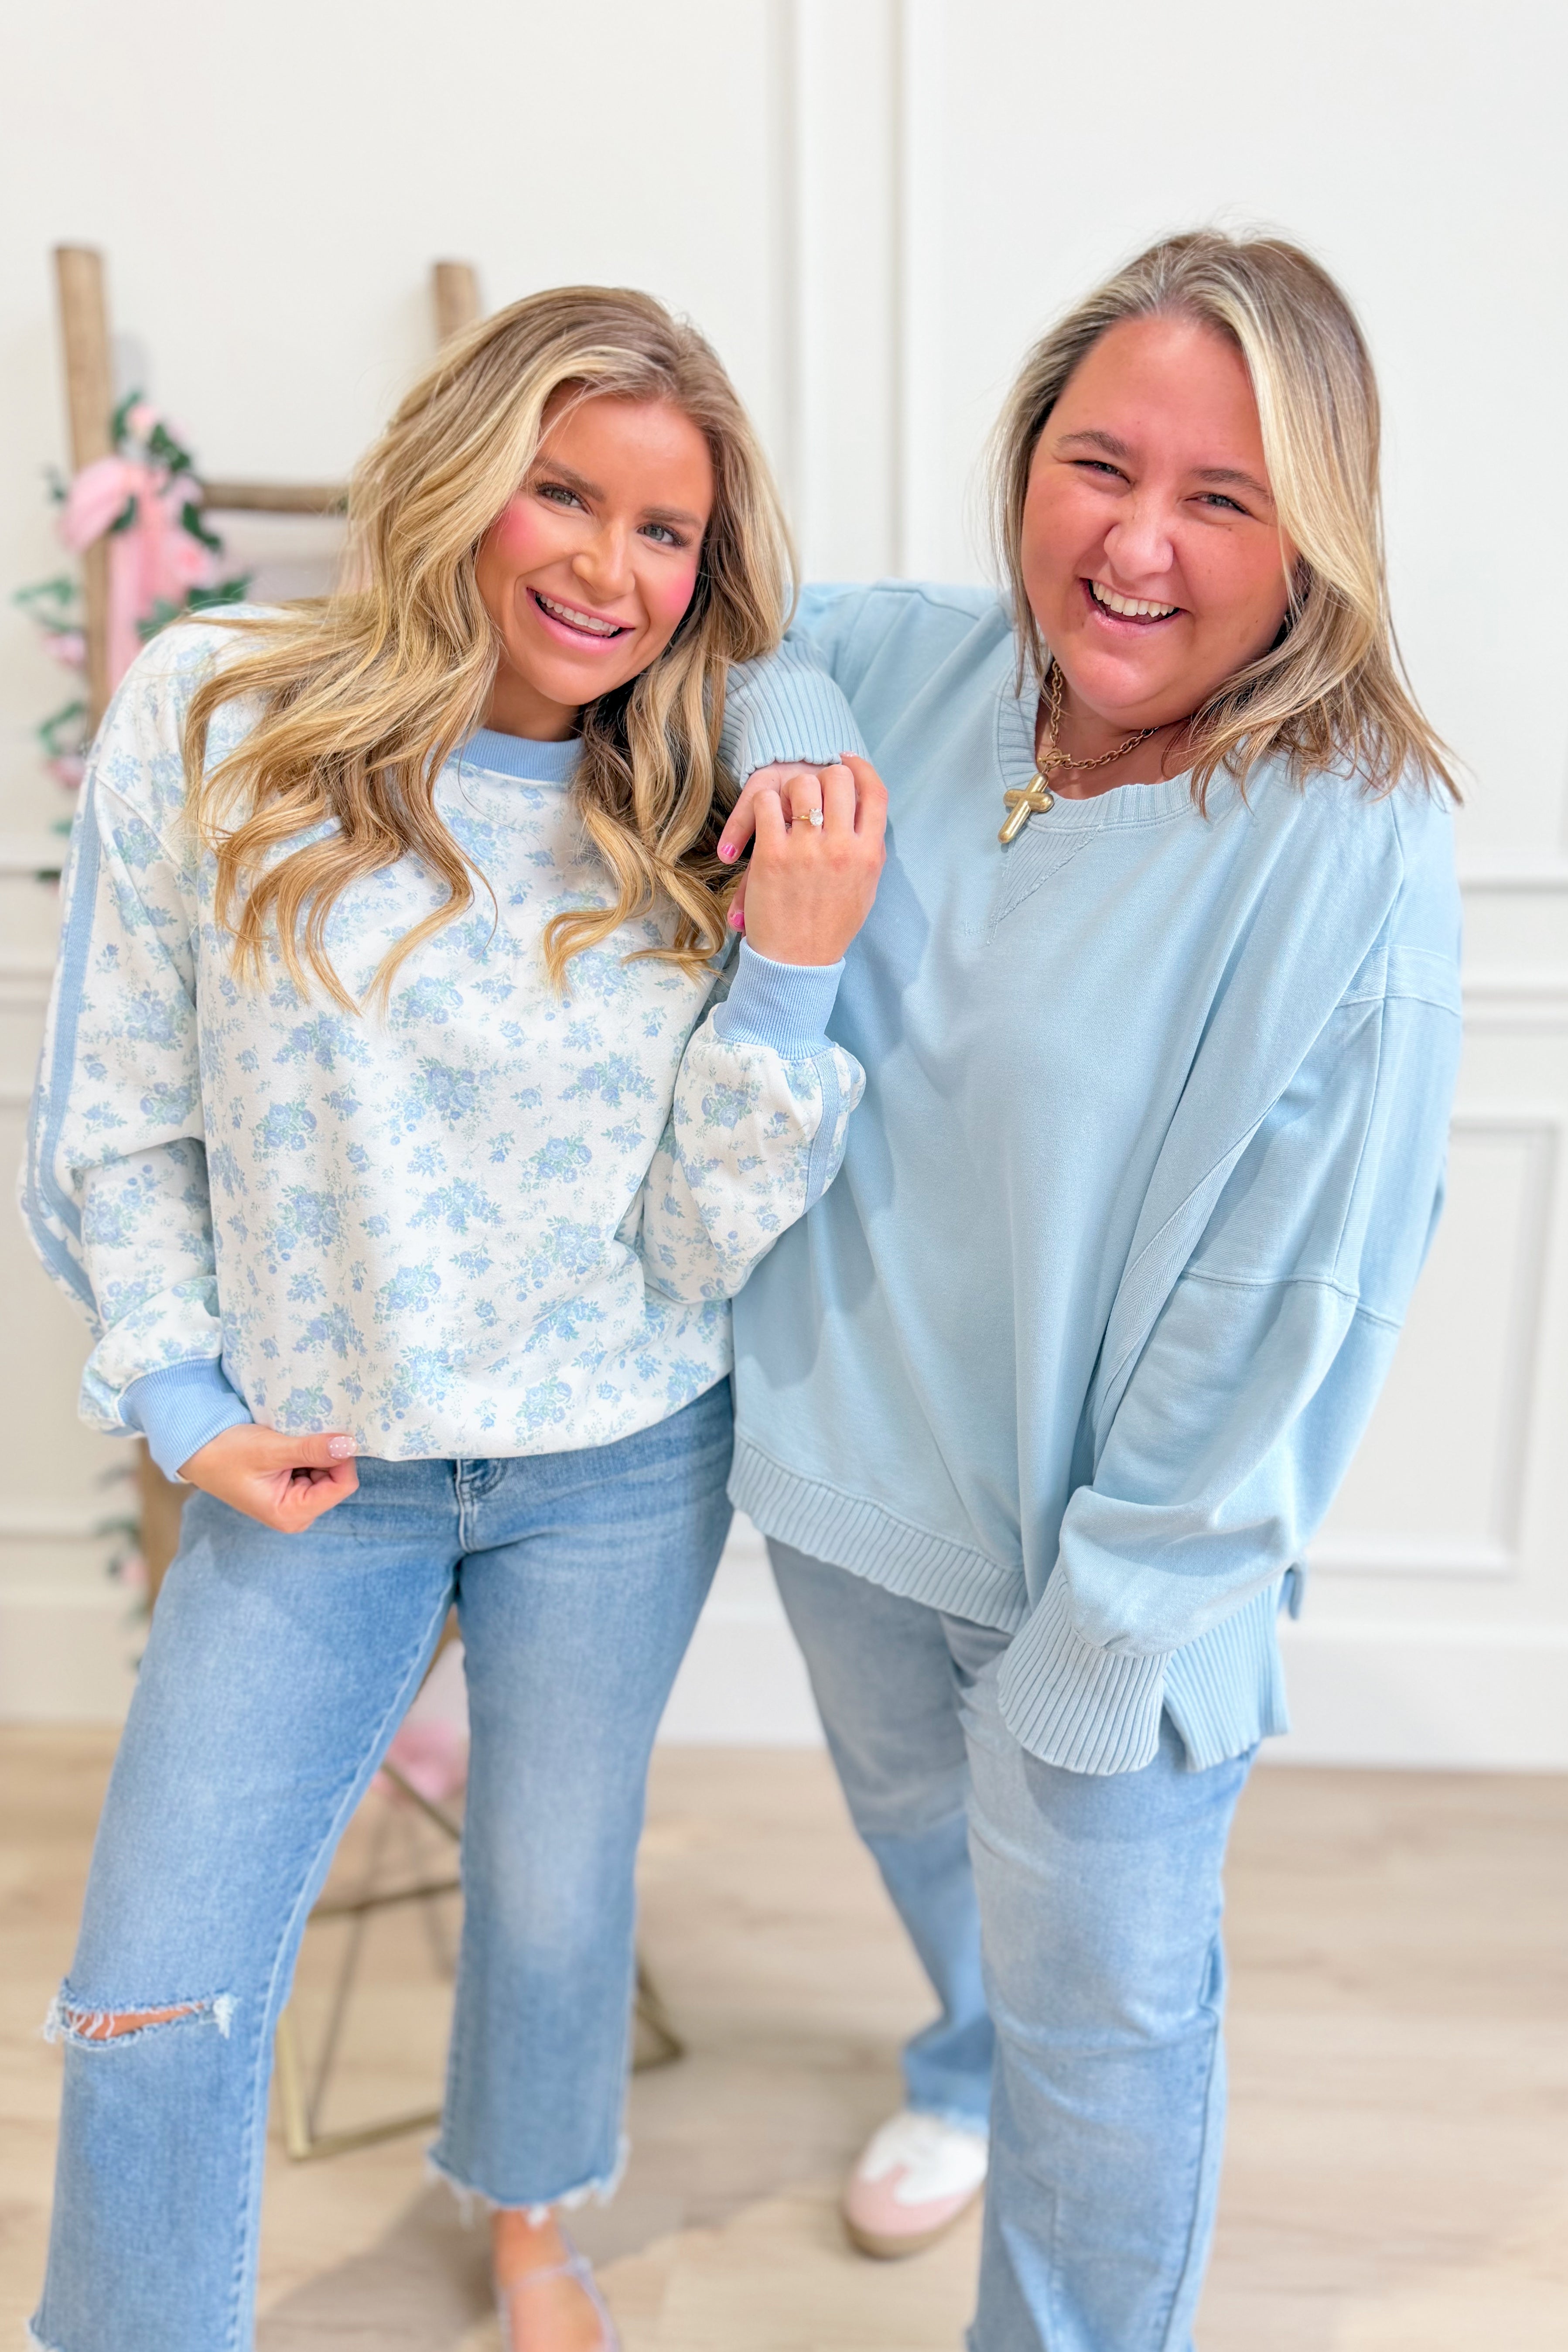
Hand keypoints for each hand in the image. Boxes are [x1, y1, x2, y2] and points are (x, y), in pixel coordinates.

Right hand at [180, 1423, 358, 1531]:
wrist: (200, 1450)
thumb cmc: (228, 1453)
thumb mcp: (271, 1450)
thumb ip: (311, 1449)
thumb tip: (349, 1444)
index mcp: (292, 1514)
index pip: (342, 1487)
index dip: (342, 1458)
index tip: (329, 1434)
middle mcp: (298, 1513)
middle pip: (337, 1479)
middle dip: (328, 1455)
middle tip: (304, 1434)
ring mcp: (296, 1501)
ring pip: (329, 1471)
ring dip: (318, 1451)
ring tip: (293, 1438)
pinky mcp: (292, 1487)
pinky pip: (316, 1467)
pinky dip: (310, 1452)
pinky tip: (291, 1442)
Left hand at [716, 757, 886, 965]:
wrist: (797, 963)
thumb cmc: (830, 926)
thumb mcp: (865, 889)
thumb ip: (868, 851)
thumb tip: (866, 816)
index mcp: (869, 855)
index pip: (876, 793)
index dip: (861, 768)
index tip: (846, 760)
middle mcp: (841, 848)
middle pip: (839, 779)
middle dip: (823, 775)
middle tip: (812, 786)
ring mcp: (806, 850)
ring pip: (803, 785)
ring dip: (793, 788)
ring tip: (787, 804)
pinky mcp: (772, 856)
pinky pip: (768, 805)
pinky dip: (766, 804)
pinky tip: (767, 817)